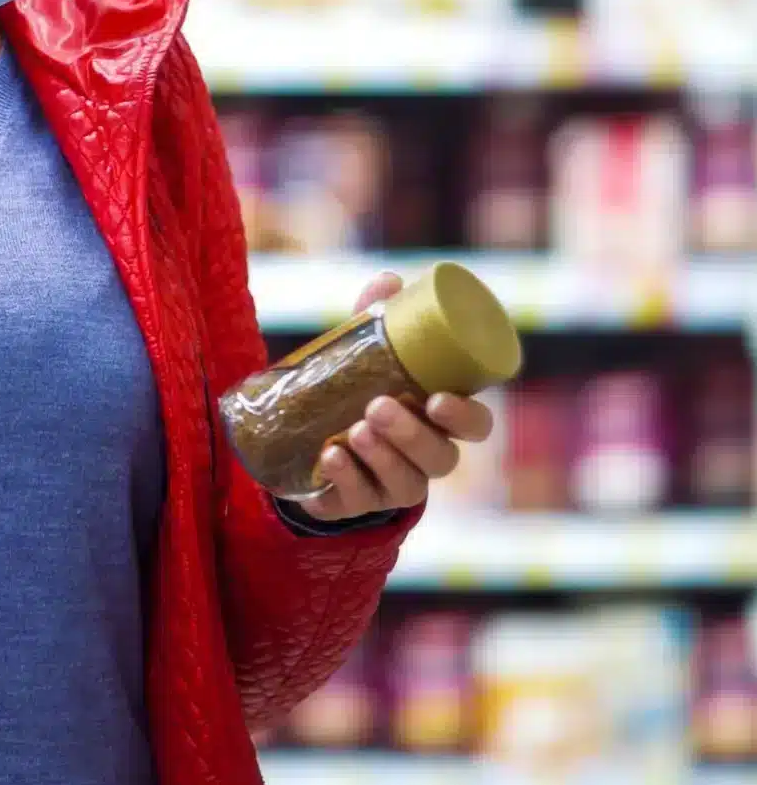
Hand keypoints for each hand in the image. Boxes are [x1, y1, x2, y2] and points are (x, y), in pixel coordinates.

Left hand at [297, 272, 493, 522]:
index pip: (475, 427)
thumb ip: (375, 322)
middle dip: (412, 435)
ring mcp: (394, 486)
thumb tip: (388, 280)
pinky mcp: (358, 504)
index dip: (466, 418)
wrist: (309, 444)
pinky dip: (347, 478)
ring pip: (408, 484)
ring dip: (384, 457)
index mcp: (438, 421)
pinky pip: (360, 500)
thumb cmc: (356, 392)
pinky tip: (331, 457)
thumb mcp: (363, 356)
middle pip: (441, 458)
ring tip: (355, 430)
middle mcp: (425, 458)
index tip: (438, 399)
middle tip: (378, 407)